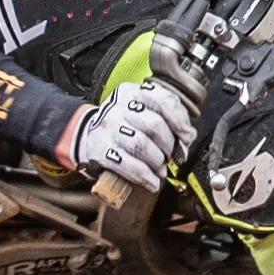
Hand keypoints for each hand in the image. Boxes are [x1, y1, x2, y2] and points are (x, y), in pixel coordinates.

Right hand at [57, 79, 196, 193]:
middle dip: (169, 145)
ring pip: (140, 145)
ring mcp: (108, 128)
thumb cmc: (124, 125)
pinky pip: (127, 164)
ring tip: (160, 168)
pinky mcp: (100, 150)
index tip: (186, 137)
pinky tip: (151, 181)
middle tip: (171, 156)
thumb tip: (186, 139)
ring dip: (156, 161)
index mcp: (133, 92)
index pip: (163, 100)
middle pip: (153, 125)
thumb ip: (167, 119)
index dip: (179, 121)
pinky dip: (144, 176)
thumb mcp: (143, 111)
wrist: (87, 135)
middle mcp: (119, 107)